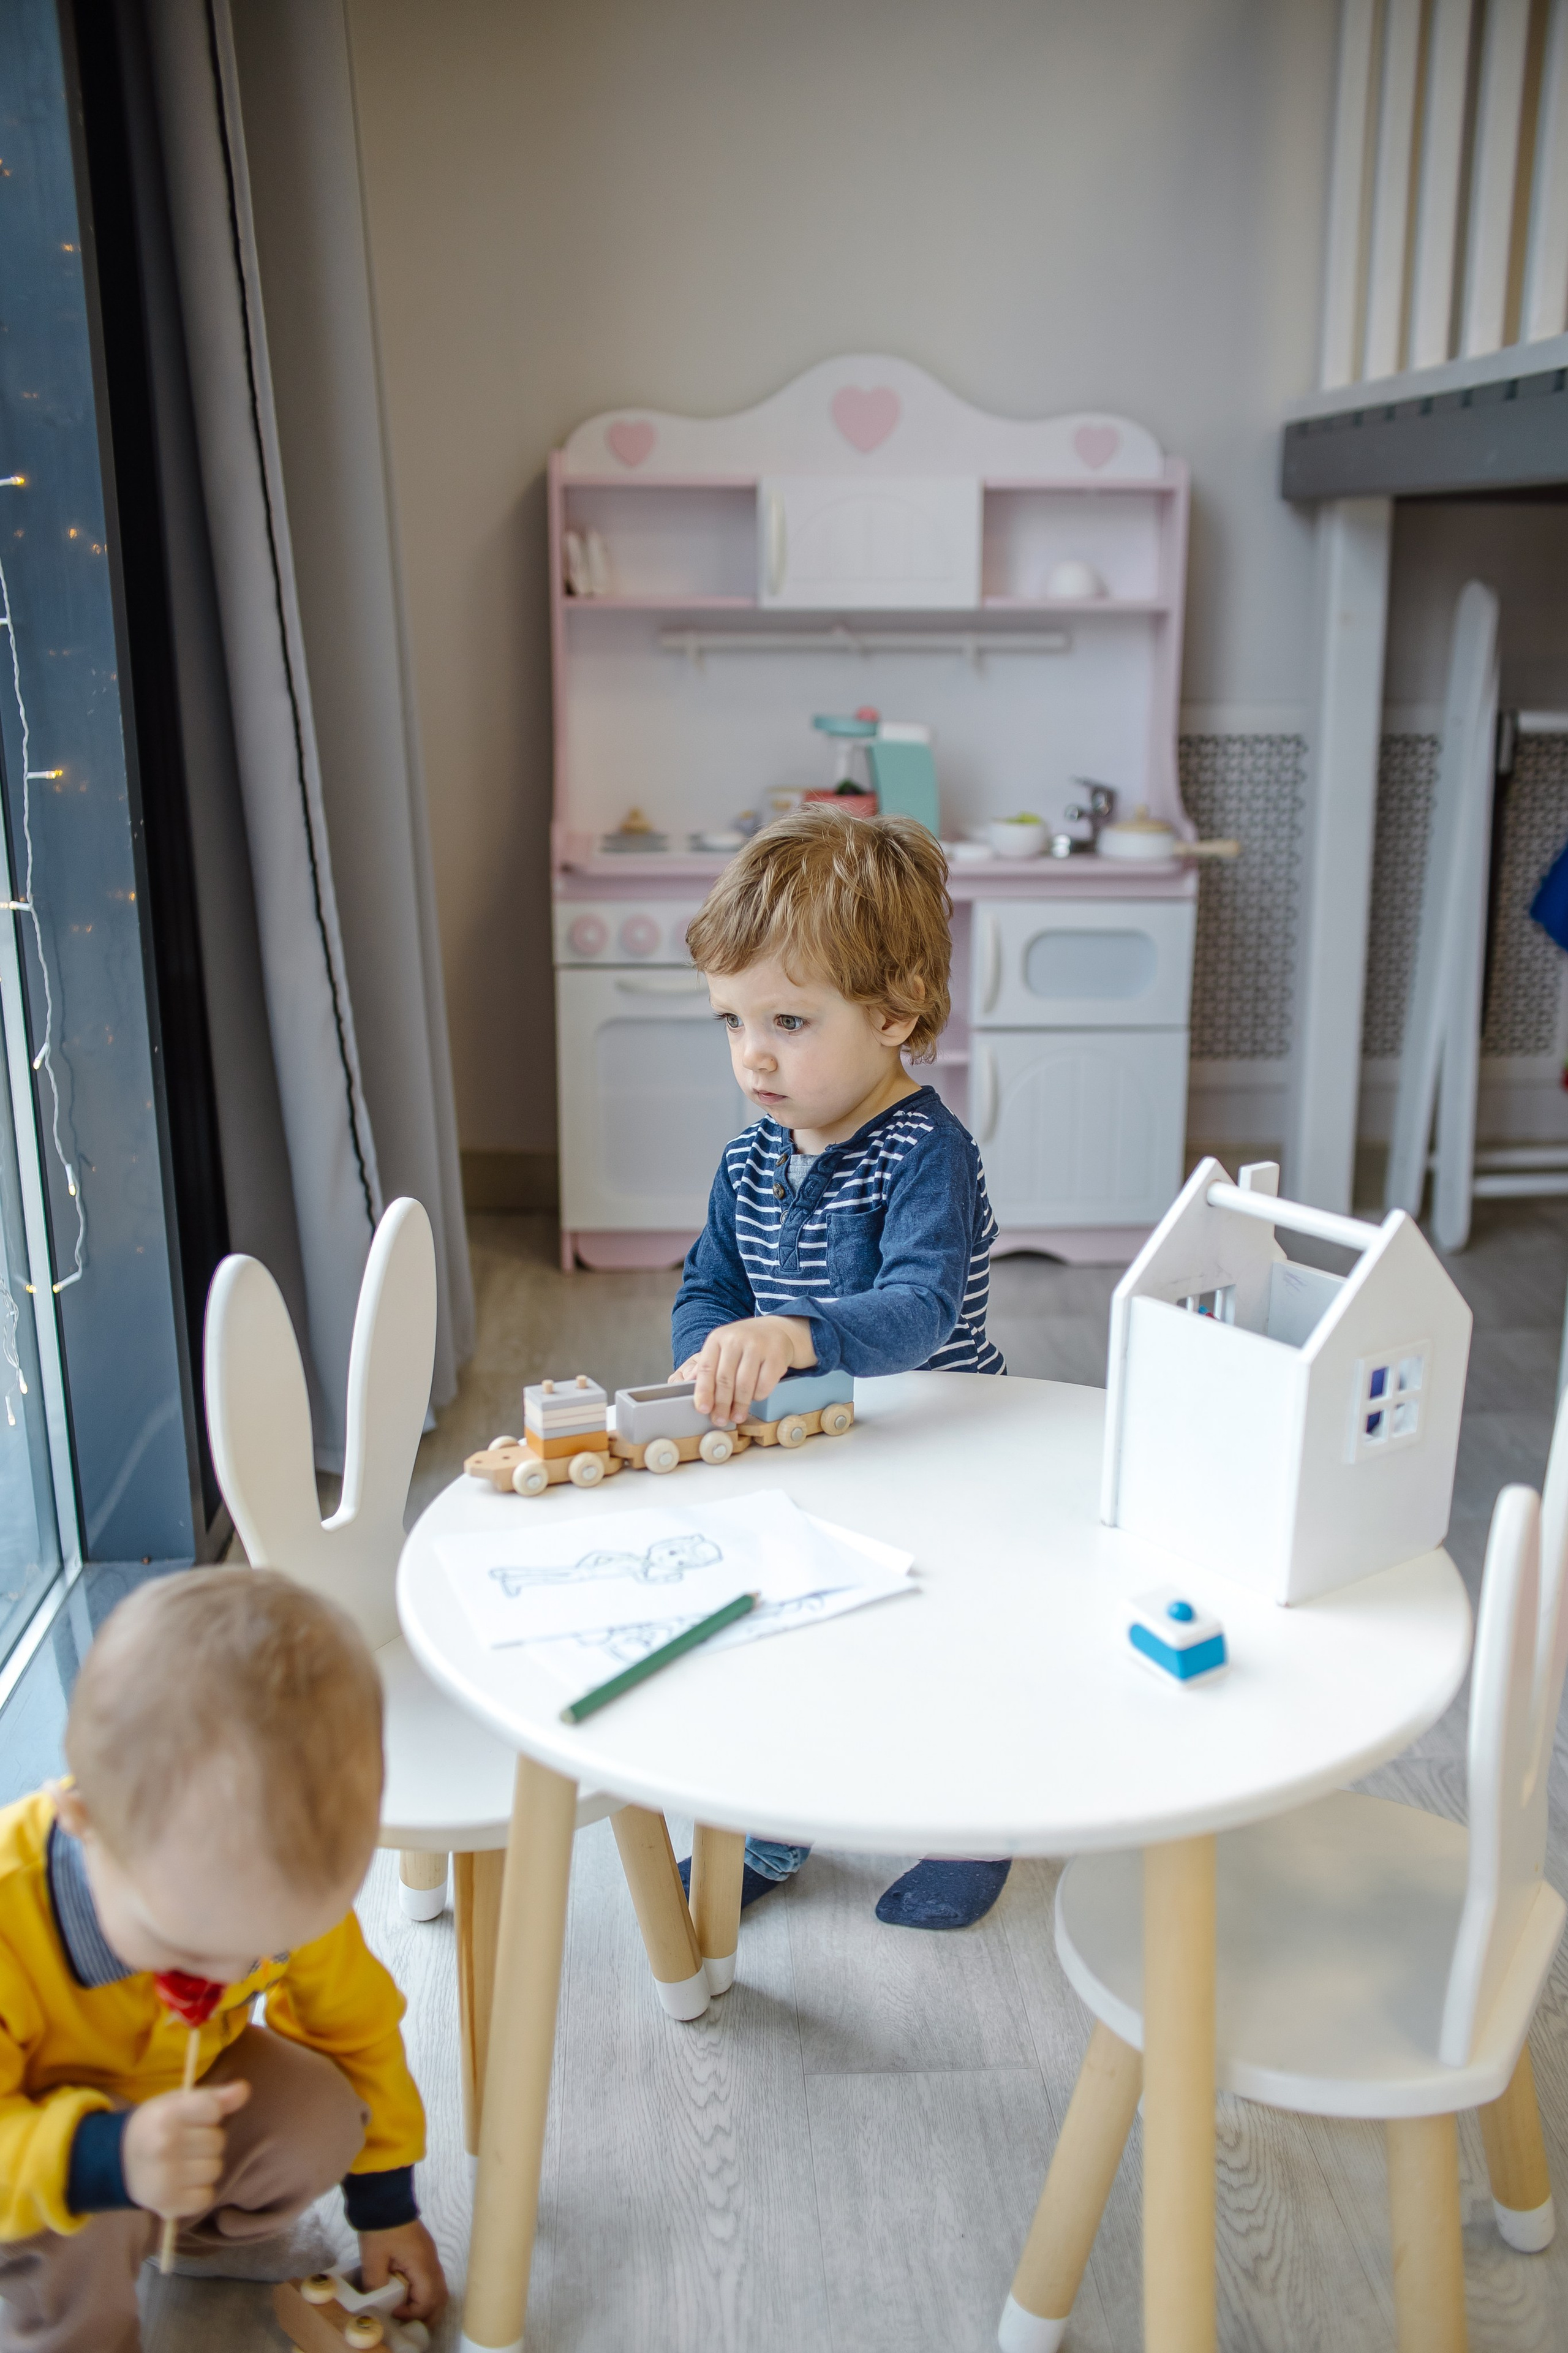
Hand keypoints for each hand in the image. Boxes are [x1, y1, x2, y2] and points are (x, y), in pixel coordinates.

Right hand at [122, 2078, 249, 2218]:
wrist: (116, 2161)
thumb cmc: (155, 2125)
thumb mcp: (177, 2102)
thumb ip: (213, 2096)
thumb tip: (245, 2089)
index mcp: (167, 2115)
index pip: (213, 2108)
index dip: (210, 2113)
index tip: (195, 2117)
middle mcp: (165, 2146)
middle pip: (217, 2141)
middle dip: (206, 2141)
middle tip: (185, 2143)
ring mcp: (166, 2178)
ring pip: (215, 2169)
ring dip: (204, 2166)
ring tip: (182, 2164)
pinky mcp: (168, 2205)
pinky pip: (206, 2198)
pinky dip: (198, 2192)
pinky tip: (182, 2184)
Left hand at [359, 2220, 447, 2321]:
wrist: (384, 2197)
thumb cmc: (380, 2227)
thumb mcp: (373, 2259)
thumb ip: (376, 2285)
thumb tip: (378, 2303)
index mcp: (423, 2263)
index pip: (428, 2299)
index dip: (413, 2313)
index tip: (394, 2312)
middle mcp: (431, 2261)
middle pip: (440, 2296)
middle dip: (428, 2316)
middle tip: (410, 2325)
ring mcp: (428, 2255)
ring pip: (437, 2288)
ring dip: (425, 2305)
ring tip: (407, 2314)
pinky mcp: (422, 2252)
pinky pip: (429, 2279)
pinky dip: (422, 2293)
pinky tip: (406, 2296)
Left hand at [688, 1315, 813, 1425]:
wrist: (775, 1330)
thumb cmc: (744, 1345)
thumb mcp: (723, 1348)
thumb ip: (710, 1368)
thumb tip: (698, 1396)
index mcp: (717, 1338)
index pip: (706, 1368)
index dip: (703, 1391)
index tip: (703, 1409)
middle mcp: (736, 1339)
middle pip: (725, 1379)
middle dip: (721, 1404)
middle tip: (719, 1420)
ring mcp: (757, 1346)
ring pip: (744, 1384)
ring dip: (740, 1406)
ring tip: (737, 1417)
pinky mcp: (775, 1356)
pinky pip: (764, 1385)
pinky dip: (758, 1396)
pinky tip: (755, 1398)